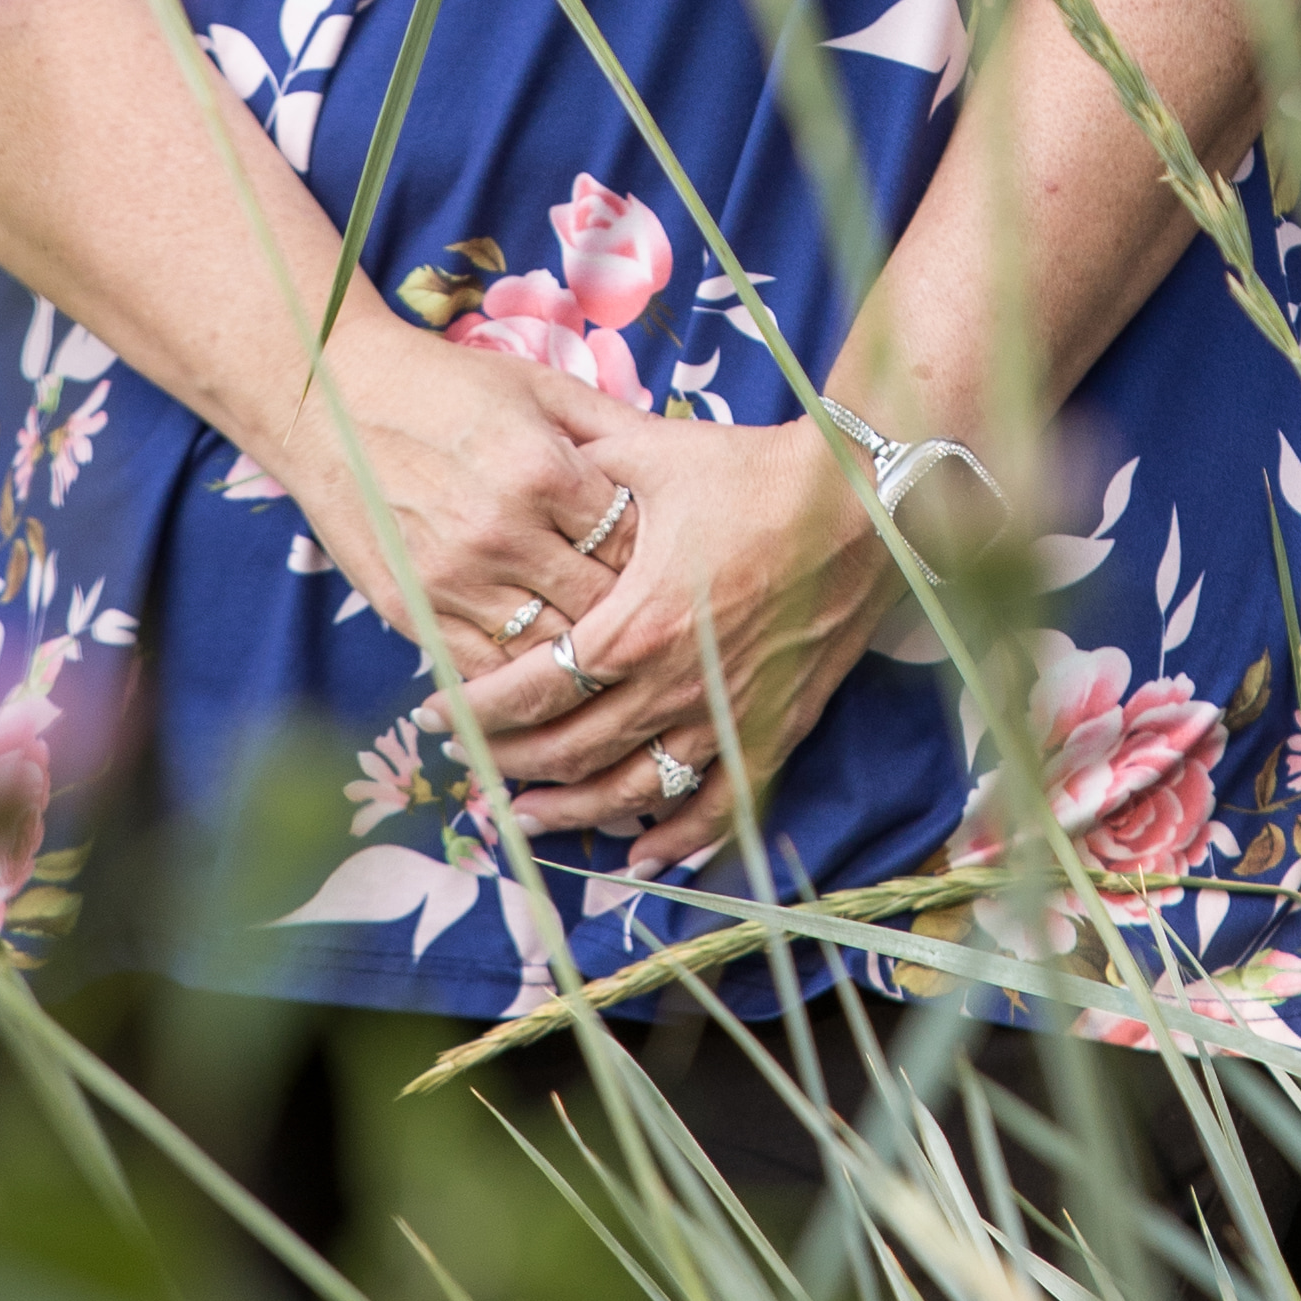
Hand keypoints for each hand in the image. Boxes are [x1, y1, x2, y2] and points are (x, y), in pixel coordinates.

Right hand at [268, 305, 644, 664]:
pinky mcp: (411, 609)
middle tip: (640, 617)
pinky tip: (535, 678)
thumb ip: (610, 425)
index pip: (630, 543)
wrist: (330, 401)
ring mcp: (453, 578)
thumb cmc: (443, 386)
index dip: (654, 557)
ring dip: (574, 655)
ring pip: (545, 650)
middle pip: (597, 605)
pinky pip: (481, 670)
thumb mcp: (537, 387)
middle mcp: (503, 531)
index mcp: (545, 471)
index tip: (662, 563)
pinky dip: (513, 679)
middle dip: (625, 613)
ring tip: (597, 652)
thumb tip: (678, 458)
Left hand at [451, 404, 891, 875]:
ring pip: (634, 789)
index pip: (533, 688)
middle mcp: (674, 683)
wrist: (865, 501)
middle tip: (472, 770)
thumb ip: (585, 459)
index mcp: (635, 623)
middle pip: (571, 749)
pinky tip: (642, 854)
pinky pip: (720, 802)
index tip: (435, 716)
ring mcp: (726, 713)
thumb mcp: (656, 455)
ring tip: (529, 817)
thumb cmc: (758, 474)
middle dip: (511, 766)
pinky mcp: (774, 726)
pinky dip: (679, 838)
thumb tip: (531, 446)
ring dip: (574, 810)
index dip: (475, 710)